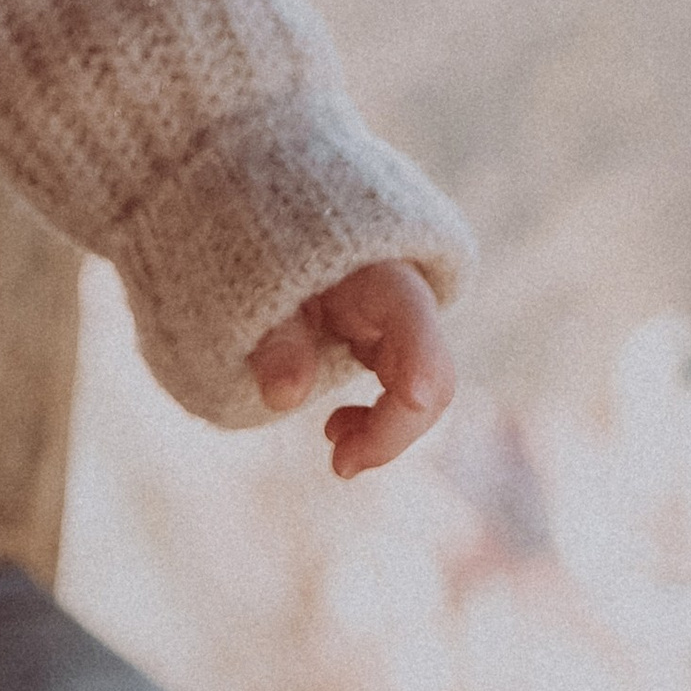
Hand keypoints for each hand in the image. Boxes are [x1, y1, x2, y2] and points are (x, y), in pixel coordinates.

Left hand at [249, 259, 454, 475]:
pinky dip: (375, 420)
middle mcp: (402, 302)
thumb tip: (284, 398)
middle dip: (395, 428)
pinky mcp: (383, 343)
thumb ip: (275, 337)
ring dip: (386, 431)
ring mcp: (399, 325)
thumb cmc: (268, 251)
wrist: (270, 225)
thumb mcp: (260, 288)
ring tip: (338, 453)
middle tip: (340, 465)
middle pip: (430, 373)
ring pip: (420, 390)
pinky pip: (398, 390)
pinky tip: (337, 429)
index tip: (414, 397)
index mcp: (378, 275)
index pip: (412, 318)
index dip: (421, 359)